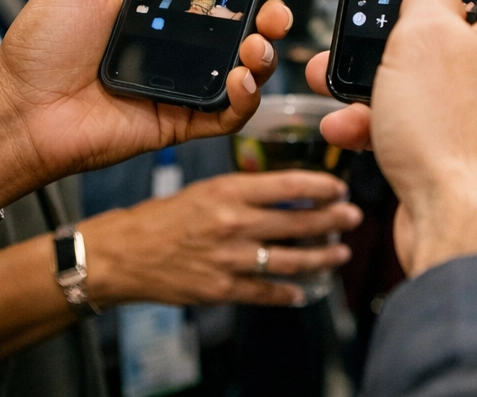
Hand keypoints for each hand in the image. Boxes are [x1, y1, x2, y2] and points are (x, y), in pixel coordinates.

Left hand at [0, 0, 303, 206]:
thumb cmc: (39, 47)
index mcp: (160, 3)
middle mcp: (179, 41)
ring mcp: (186, 80)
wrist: (18, 112)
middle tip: (274, 4)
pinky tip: (241, 79)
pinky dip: (247, 97)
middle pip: (244, 22)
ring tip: (257, 42)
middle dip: (272, 9)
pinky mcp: (184, 119)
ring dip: (265, 51)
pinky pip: (230, 113)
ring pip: (247, 66)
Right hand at [86, 171, 360, 307]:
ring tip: (340, 254)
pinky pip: (264, 292)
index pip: (288, 184)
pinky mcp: (220, 289)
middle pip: (296, 222)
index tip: (340, 188)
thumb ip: (245, 191)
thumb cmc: (163, 217)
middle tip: (353, 218)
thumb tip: (288, 193)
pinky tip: (304, 291)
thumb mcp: (206, 189)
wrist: (123, 254)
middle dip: (331, 221)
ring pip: (288, 260)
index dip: (321, 186)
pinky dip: (288, 293)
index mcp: (229, 191)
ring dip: (320, 258)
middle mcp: (232, 223)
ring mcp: (228, 259)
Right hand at [306, 0, 476, 279]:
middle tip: (385, 11)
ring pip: (445, 78)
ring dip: (388, 77)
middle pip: (475, 21)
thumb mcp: (423, 35)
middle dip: (414, 21)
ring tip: (336, 75)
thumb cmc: (458, 132)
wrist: (469, 233)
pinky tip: (351, 128)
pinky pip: (437, 124)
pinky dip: (394, 123)